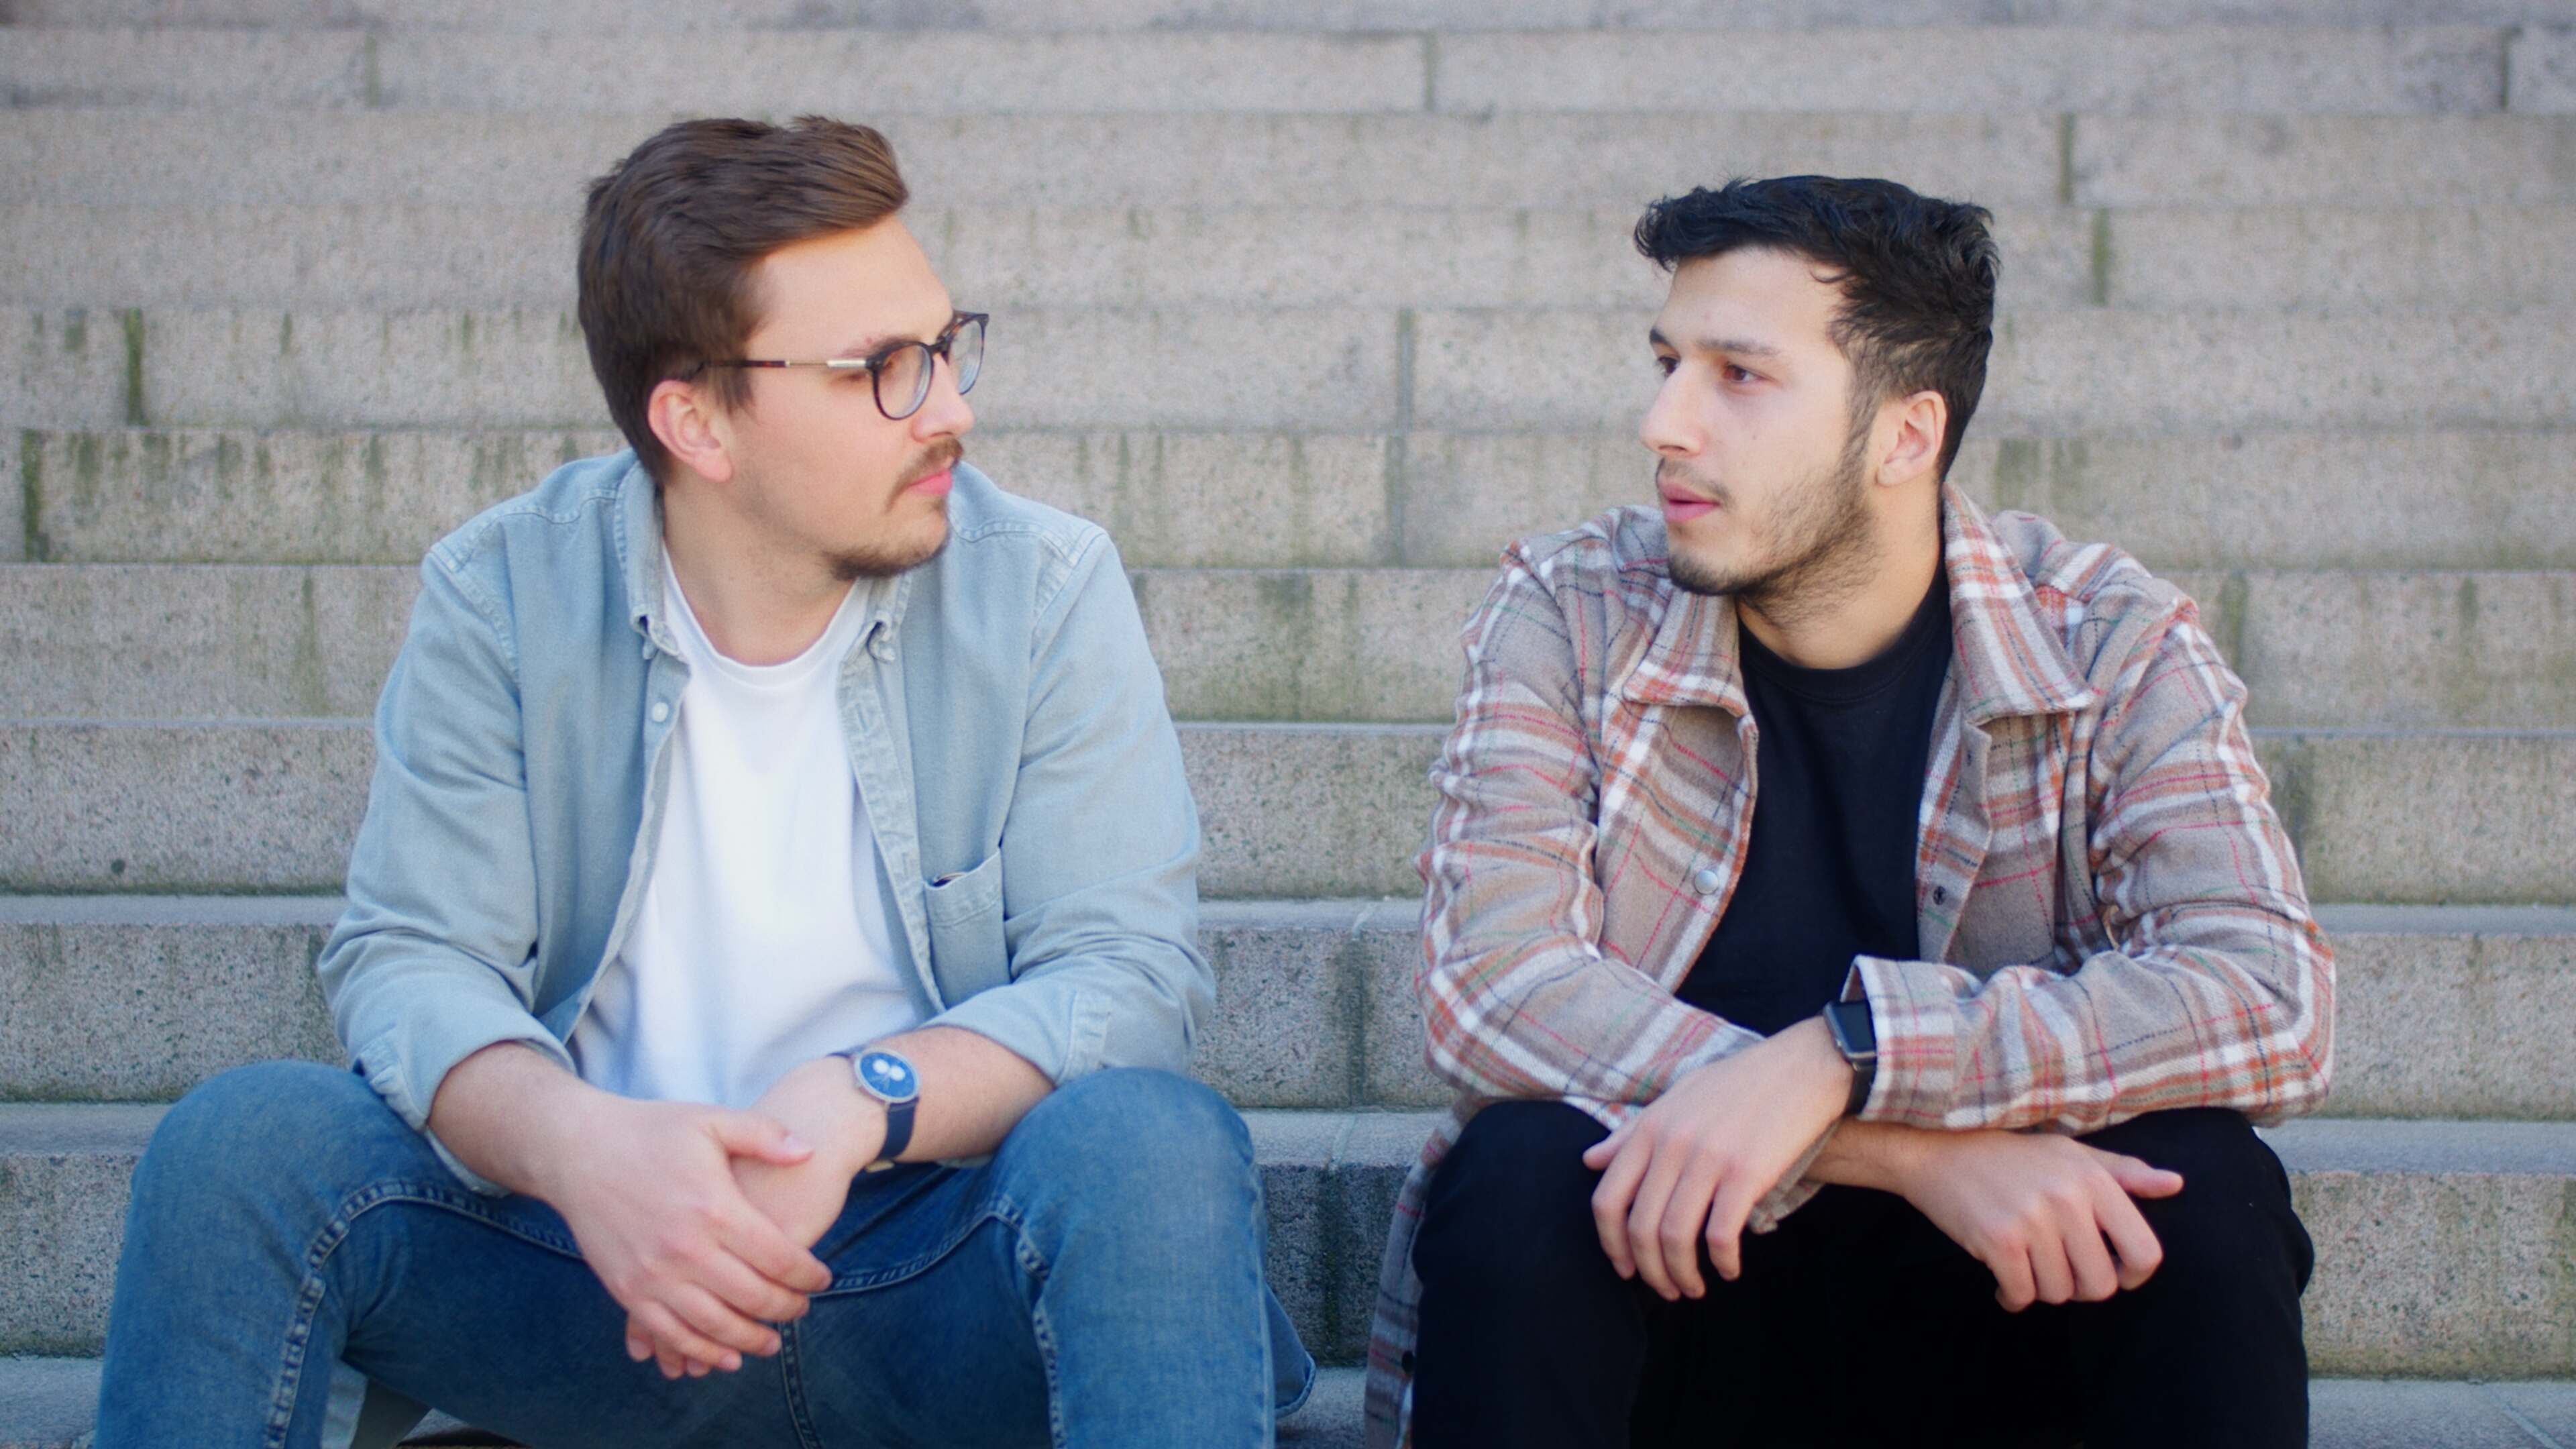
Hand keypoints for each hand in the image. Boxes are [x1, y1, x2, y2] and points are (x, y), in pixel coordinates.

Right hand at [527, 1094, 833, 1380]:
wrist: (577, 1150)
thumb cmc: (650, 1132)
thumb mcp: (711, 1121)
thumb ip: (764, 1135)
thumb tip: (809, 1151)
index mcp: (715, 1208)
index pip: (778, 1258)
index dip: (807, 1275)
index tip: (822, 1279)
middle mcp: (686, 1249)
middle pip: (752, 1297)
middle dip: (785, 1309)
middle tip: (801, 1310)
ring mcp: (653, 1275)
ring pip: (714, 1325)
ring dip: (749, 1340)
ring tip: (771, 1343)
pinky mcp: (626, 1290)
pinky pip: (670, 1333)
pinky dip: (700, 1352)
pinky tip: (724, 1357)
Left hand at [1580, 1017, 1849, 1300]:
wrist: (1801, 1067)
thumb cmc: (1738, 1083)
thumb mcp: (1676, 1097)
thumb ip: (1631, 1133)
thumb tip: (1589, 1160)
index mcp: (1649, 1129)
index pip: (1607, 1199)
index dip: (1611, 1244)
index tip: (1625, 1267)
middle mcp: (1671, 1144)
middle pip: (1640, 1227)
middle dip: (1649, 1271)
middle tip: (1666, 1290)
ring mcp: (1707, 1159)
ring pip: (1676, 1237)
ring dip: (1682, 1275)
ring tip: (1694, 1288)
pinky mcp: (1746, 1173)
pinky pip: (1720, 1234)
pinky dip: (1721, 1262)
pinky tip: (1729, 1269)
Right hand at [1889, 1129, 2182, 1310]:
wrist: (1935, 1151)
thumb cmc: (2008, 1155)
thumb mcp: (2070, 1153)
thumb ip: (2124, 1172)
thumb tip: (2176, 1184)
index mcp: (2094, 1180)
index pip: (2145, 1252)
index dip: (2132, 1275)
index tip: (2109, 1270)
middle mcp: (2068, 1200)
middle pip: (2100, 1285)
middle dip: (2078, 1287)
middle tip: (2055, 1268)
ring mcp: (2032, 1221)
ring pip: (2059, 1292)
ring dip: (2040, 1288)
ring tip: (2024, 1265)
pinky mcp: (1998, 1240)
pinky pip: (2022, 1294)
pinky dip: (2011, 1296)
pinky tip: (2002, 1279)